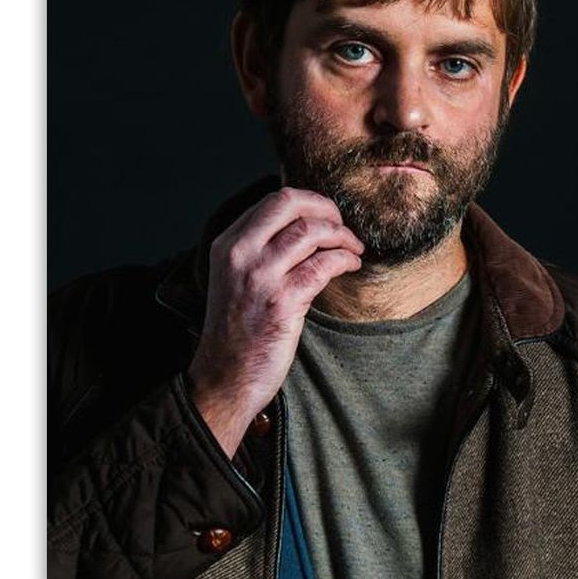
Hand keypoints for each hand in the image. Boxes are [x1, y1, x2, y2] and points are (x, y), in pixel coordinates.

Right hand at [186, 186, 363, 456]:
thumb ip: (258, 249)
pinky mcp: (283, 302)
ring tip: (353, 248)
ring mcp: (260, 277)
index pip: (273, 201)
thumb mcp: (233, 278)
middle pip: (290, 204)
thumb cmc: (236, 330)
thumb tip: (303, 224)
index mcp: (227, 244)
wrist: (224, 377)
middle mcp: (241, 254)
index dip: (308, 202)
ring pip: (312, 231)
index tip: (325, 215)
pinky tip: (351, 266)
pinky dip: (345, 260)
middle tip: (343, 223)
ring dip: (342, 235)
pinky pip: (324, 265)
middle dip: (326, 207)